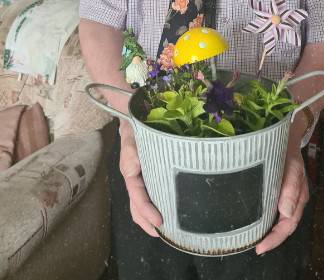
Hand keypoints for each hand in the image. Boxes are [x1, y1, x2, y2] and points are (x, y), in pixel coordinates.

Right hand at [119, 121, 162, 236]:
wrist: (134, 118)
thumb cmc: (137, 127)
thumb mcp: (136, 138)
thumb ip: (137, 152)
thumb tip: (142, 166)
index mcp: (131, 170)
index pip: (137, 195)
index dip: (146, 210)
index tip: (159, 221)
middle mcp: (133, 177)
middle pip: (136, 205)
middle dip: (147, 221)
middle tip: (162, 234)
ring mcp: (139, 177)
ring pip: (140, 204)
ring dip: (148, 219)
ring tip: (163, 231)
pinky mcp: (146, 175)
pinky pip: (147, 195)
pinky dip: (152, 208)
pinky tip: (164, 214)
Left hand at [256, 143, 308, 253]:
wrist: (286, 137)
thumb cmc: (288, 152)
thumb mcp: (292, 167)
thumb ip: (291, 188)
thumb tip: (286, 213)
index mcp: (299, 198)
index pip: (288, 225)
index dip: (275, 239)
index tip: (259, 248)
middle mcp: (294, 201)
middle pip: (285, 226)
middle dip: (271, 239)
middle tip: (254, 246)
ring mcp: (288, 198)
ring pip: (280, 221)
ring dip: (269, 231)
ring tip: (253, 239)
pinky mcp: (279, 193)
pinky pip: (274, 212)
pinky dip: (266, 221)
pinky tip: (255, 222)